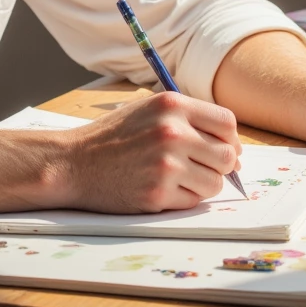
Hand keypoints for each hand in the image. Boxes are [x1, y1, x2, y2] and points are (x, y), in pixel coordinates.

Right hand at [61, 92, 242, 212]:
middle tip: (205, 168)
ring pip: (214, 183)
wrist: (74, 162)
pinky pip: (193, 201)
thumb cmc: (113, 137)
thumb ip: (187, 119)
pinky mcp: (159, 193)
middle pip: (226, 155)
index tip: (225, 148)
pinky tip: (163, 187)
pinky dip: (184, 198)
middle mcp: (173, 132)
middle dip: (221, 165)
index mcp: (172, 105)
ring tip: (179, 178)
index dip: (230, 138)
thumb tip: (231, 147)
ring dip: (203, 184)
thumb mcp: (148, 109)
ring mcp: (166, 165)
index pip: (226, 123)